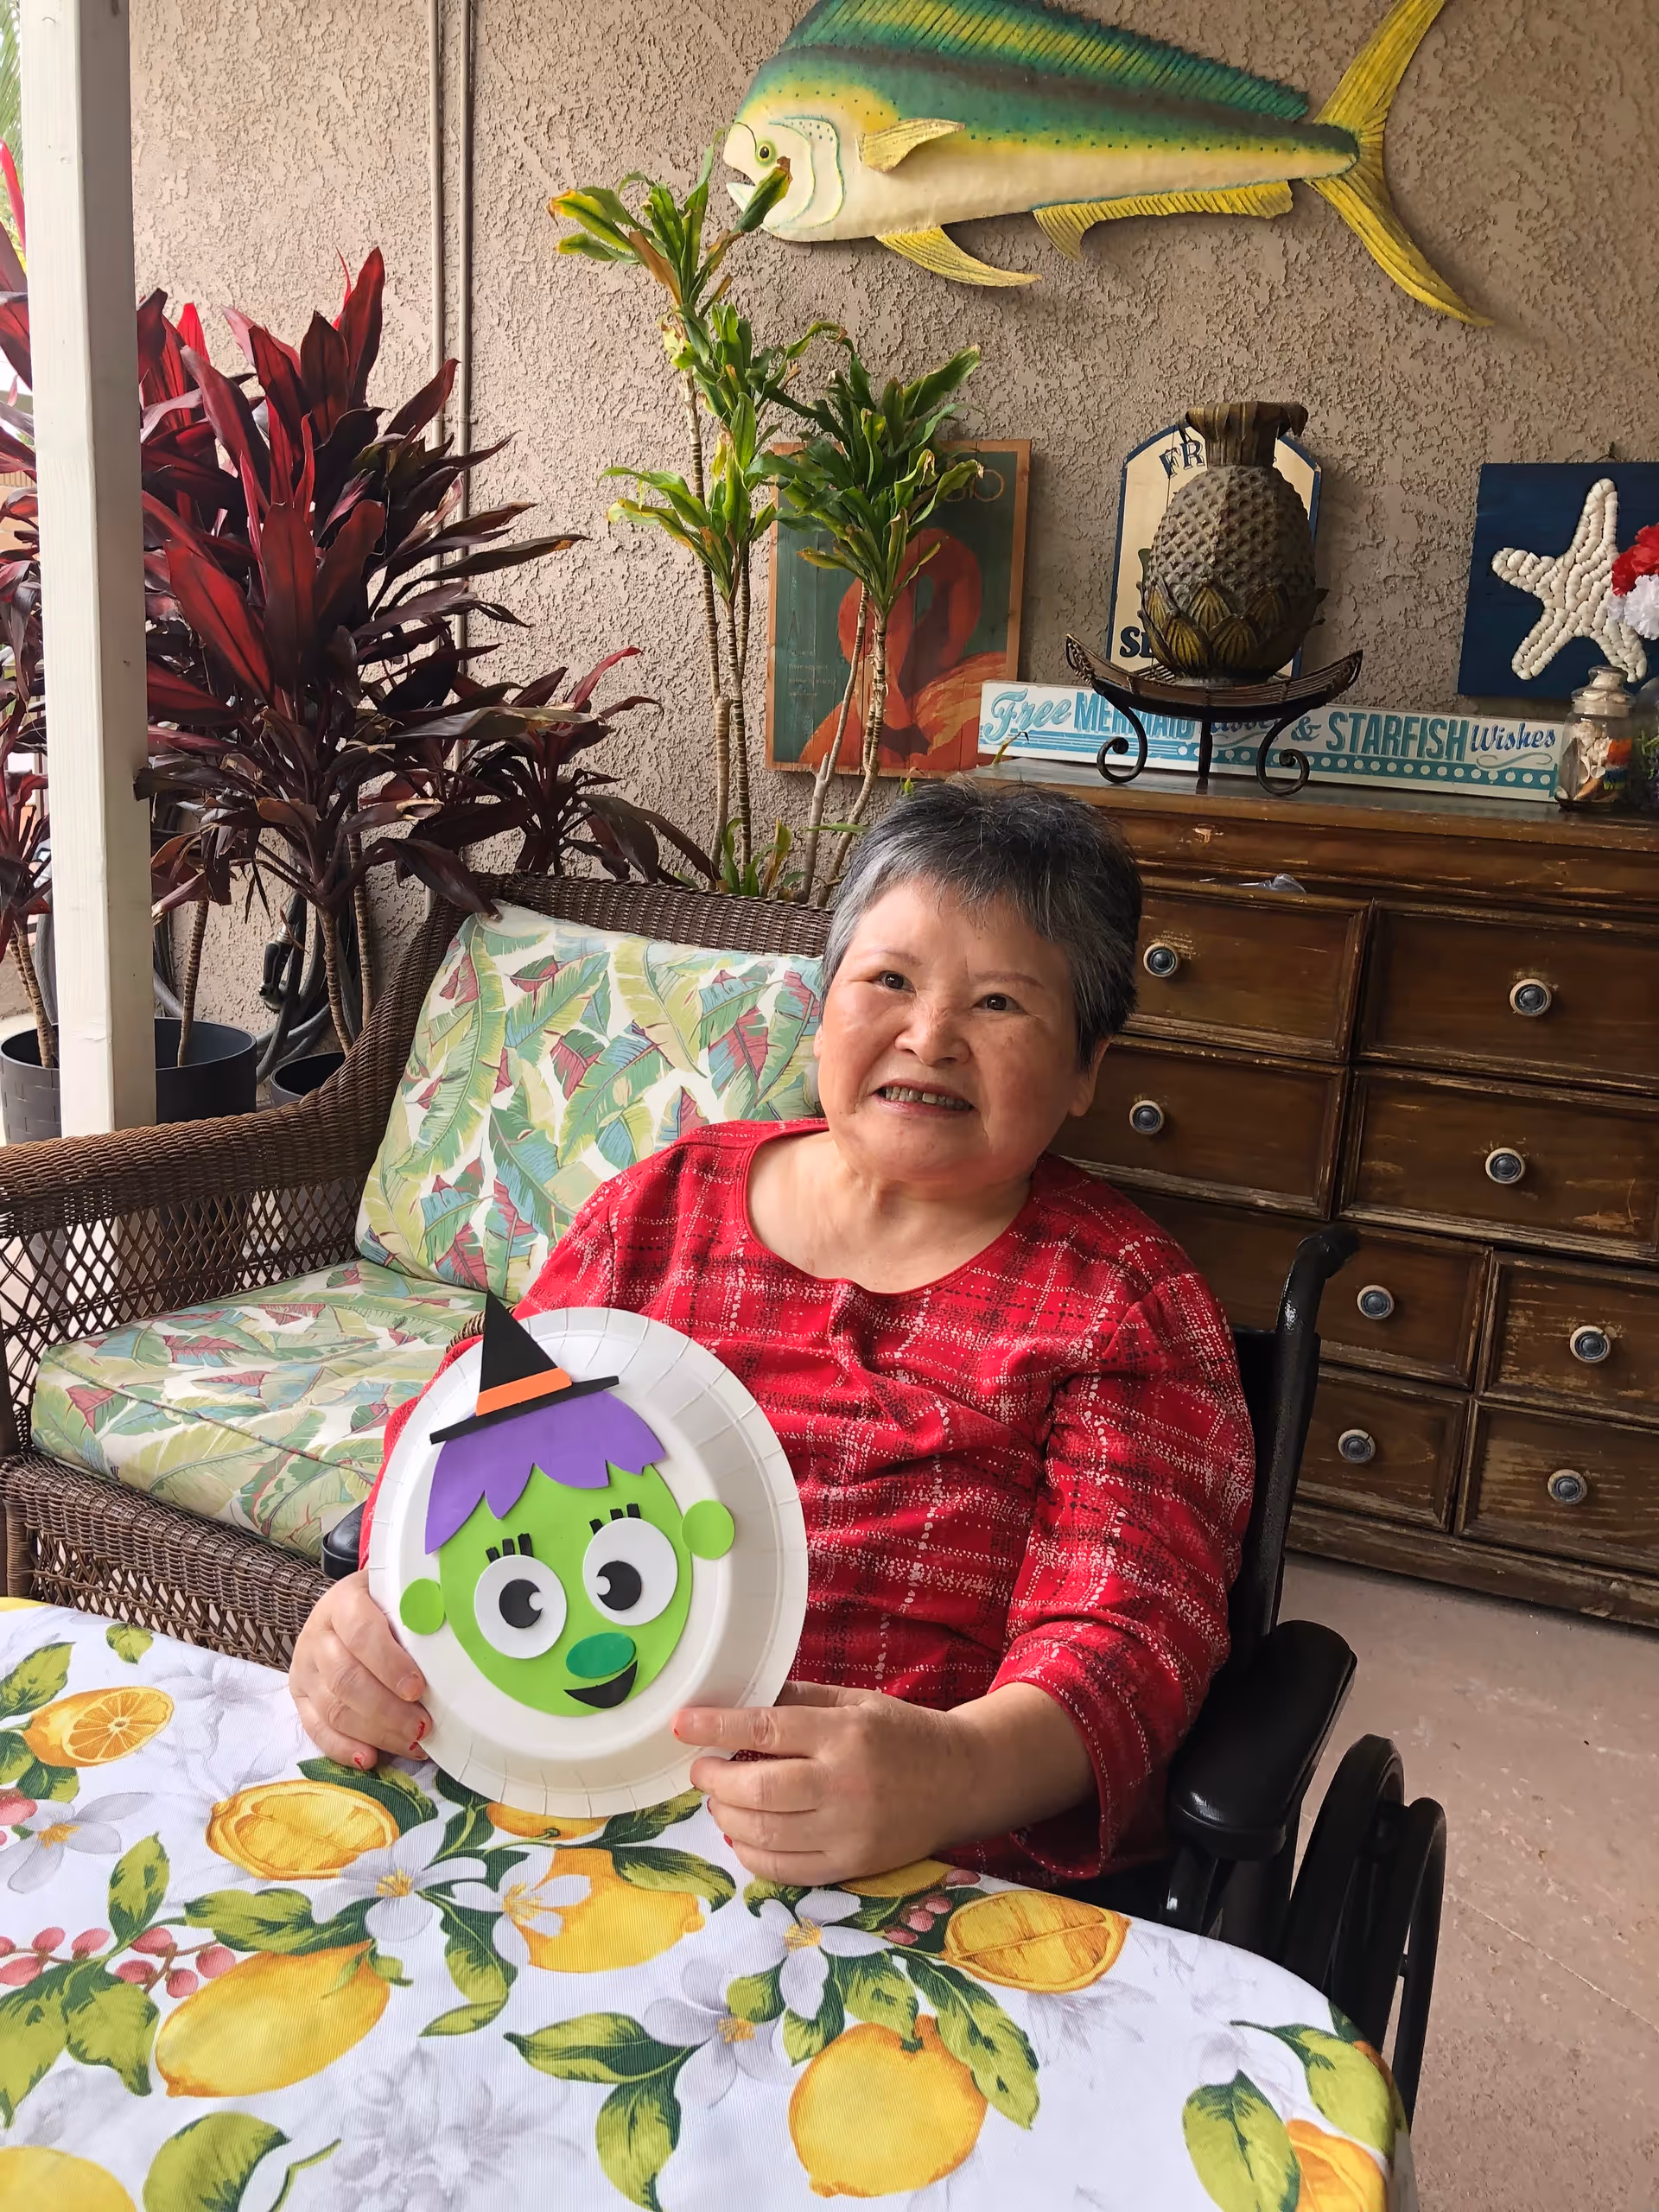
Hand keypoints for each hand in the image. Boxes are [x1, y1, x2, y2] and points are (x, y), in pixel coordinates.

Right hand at [290, 1570, 428, 1768]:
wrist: (346, 1606)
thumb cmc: (384, 1603)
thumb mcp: (399, 1592)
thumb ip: (418, 1605)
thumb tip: (452, 1623)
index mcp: (343, 1602)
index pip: (362, 1634)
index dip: (390, 1664)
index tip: (417, 1688)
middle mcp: (317, 1635)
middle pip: (346, 1679)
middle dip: (387, 1709)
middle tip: (423, 1726)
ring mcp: (305, 1668)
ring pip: (333, 1708)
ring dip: (375, 1732)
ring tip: (412, 1743)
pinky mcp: (300, 1697)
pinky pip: (316, 1729)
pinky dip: (343, 1748)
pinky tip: (370, 1758)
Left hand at [676, 1681, 972, 1887]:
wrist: (961, 1781)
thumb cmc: (902, 1734)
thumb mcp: (856, 1700)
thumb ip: (799, 1698)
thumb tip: (740, 1700)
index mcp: (845, 1733)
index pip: (765, 1730)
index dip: (716, 1727)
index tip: (682, 1724)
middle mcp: (844, 1783)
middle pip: (757, 1791)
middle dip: (713, 1780)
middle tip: (701, 1769)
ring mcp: (848, 1830)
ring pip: (764, 1834)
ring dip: (726, 1817)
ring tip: (719, 1800)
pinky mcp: (851, 1865)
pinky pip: (784, 1869)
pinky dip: (751, 1854)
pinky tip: (742, 1836)